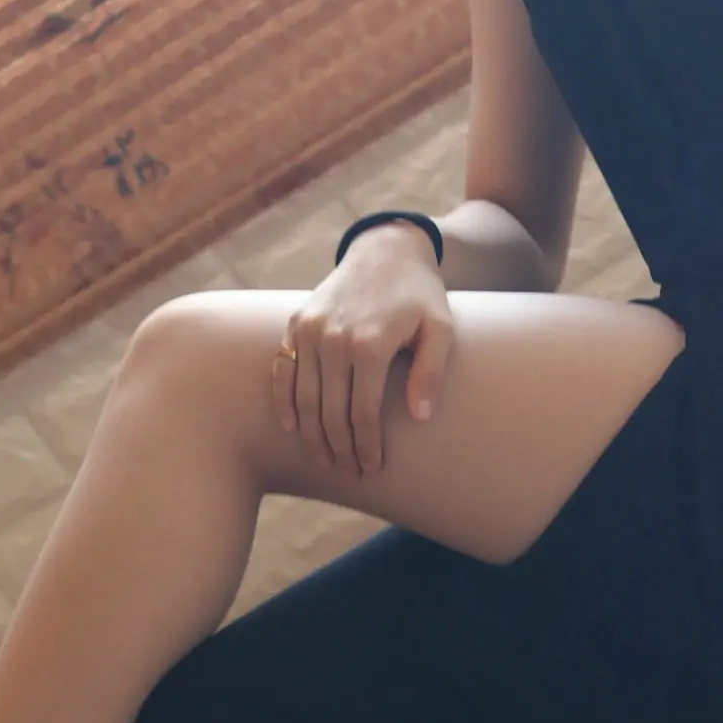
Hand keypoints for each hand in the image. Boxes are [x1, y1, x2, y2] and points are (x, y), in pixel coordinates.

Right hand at [274, 225, 455, 475]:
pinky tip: (292, 428)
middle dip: (340, 449)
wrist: (385, 250)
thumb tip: (419, 418)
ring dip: (312, 435)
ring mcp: (309, 330)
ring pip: (304, 398)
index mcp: (369, 343)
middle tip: (350, 472)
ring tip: (325, 460)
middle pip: (331, 412)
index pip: (363, 413)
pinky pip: (282, 371)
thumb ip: (431, 372)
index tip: (373, 468)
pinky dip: (284, 402)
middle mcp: (333, 339)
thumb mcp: (440, 328)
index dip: (367, 446)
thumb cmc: (419, 295)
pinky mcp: (295, 323)